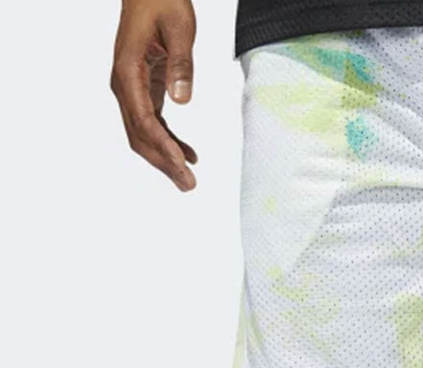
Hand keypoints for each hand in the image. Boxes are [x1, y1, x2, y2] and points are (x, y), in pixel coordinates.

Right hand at [111, 0, 197, 190]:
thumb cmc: (162, 0)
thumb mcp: (180, 28)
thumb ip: (181, 64)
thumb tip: (182, 100)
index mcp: (127, 70)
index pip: (145, 120)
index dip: (163, 147)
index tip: (182, 165)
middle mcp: (123, 83)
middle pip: (140, 135)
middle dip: (163, 163)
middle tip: (188, 185)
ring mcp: (130, 87)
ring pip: (144, 134)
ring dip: (165, 158)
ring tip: (188, 180)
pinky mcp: (142, 88)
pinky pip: (152, 122)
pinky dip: (168, 141)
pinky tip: (188, 154)